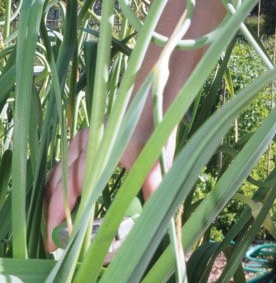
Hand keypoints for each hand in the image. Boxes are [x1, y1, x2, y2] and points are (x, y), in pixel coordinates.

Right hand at [44, 127, 176, 251]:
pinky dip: (59, 188)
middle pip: (56, 182)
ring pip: (56, 175)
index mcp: (96, 148)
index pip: (69, 187)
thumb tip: (155, 214)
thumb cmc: (154, 128)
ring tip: (55, 229)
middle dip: (50, 213)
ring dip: (52, 201)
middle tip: (52, 242)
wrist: (153, 100)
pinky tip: (63, 206)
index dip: (58, 215)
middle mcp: (83, 144)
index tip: (53, 241)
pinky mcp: (85, 142)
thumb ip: (152, 183)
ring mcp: (82, 142)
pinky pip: (64, 166)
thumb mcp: (156, 157)